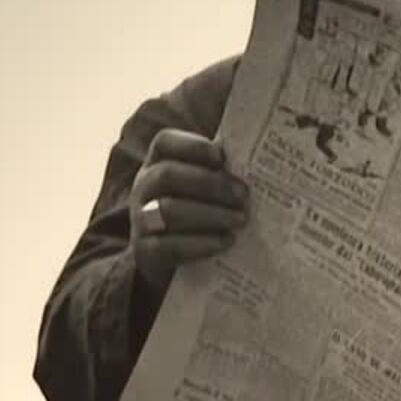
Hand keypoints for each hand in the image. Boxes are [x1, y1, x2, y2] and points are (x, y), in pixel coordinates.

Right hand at [129, 129, 250, 289]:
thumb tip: (259, 163)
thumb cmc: (195, 211)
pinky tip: (226, 241)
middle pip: (167, 175)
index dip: (193, 146)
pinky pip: (168, 246)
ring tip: (240, 220)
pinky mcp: (145, 252)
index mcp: (159, 163)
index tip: (223, 156)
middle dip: (209, 183)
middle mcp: (144, 187)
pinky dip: (200, 244)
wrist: (167, 258)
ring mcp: (140, 219)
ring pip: (167, 210)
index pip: (165, 142)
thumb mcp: (202, 188)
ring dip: (209, 214)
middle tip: (244, 195)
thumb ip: (220, 173)